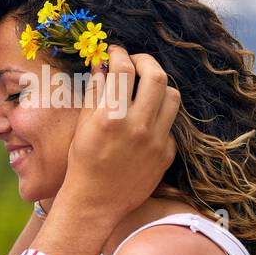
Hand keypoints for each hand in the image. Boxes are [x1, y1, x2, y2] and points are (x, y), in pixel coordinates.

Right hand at [59, 45, 180, 221]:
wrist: (96, 202)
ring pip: (172, 96)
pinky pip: (170, 123)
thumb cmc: (83, 161)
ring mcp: (156, 141)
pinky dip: (159, 115)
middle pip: (156, 76)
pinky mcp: (167, 153)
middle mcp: (137, 126)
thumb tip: (103, 64)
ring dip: (159, 86)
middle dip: (145, 61)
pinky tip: (145, 119)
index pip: (123, 69)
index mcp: (111, 117)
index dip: (119, 53)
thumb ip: (96, 92)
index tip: (115, 52)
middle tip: (135, 62)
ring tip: (145, 88)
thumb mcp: (83, 124)